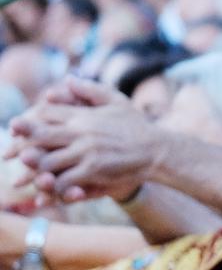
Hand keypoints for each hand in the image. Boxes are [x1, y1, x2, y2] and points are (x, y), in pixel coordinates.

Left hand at [7, 78, 159, 203]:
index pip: (46, 113)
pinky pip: (65, 180)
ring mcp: (87, 152)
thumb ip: (91, 90)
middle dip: (21, 145)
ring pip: (49, 161)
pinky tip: (48, 191)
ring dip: (35, 170)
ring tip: (26, 176)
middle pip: (41, 136)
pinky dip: (54, 187)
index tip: (16, 128)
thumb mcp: (117, 101)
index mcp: (84, 115)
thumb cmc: (138, 126)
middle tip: (8, 154)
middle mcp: (82, 132)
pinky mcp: (94, 170)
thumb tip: (68, 78)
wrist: (159, 151)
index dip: (28, 121)